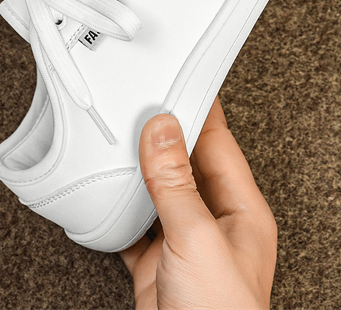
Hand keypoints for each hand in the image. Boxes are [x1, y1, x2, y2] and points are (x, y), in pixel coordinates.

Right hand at [120, 98, 276, 309]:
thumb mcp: (196, 239)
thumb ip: (175, 182)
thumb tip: (162, 127)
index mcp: (240, 209)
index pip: (217, 141)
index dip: (196, 106)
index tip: (174, 74)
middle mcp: (214, 221)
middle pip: (184, 162)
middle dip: (159, 132)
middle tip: (132, 99)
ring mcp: (183, 243)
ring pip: (156, 190)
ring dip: (134, 168)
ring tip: (112, 135)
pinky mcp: (156, 265)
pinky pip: (133, 222)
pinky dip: (115, 206)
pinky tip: (100, 189)